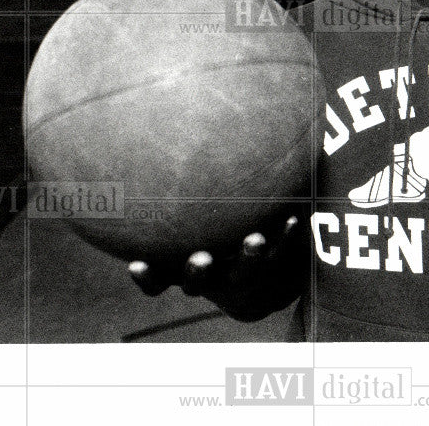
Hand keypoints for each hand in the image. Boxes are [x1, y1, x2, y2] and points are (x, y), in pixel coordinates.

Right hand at [128, 214, 307, 321]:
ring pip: (244, 271)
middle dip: (199, 271)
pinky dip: (286, 239)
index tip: (136, 264)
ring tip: (256, 240)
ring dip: (249, 257)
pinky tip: (293, 219)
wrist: (258, 283)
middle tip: (202, 258)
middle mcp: (209, 278)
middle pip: (199, 281)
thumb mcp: (186, 230)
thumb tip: (135, 144)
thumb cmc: (209, 239)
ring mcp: (240, 276)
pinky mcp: (271, 267)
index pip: (157, 281)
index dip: (147, 277)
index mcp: (181, 272)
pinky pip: (282, 256)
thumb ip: (169, 204)